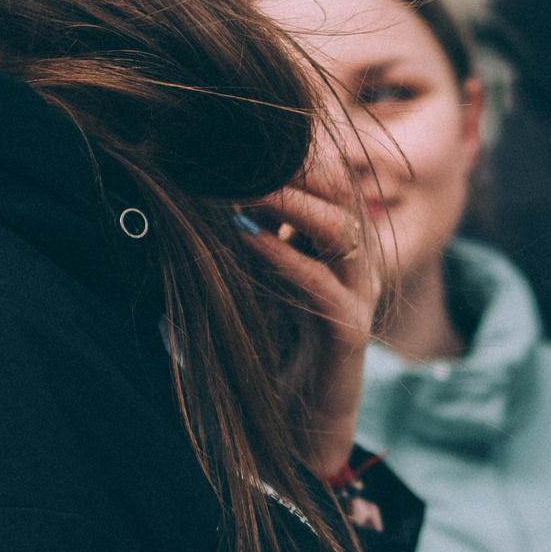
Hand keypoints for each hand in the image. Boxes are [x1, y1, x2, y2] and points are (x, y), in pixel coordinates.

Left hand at [240, 152, 379, 480]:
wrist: (300, 421)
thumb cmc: (273, 345)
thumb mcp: (255, 275)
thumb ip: (243, 234)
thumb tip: (192, 186)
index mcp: (334, 240)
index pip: (324, 175)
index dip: (289, 150)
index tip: (234, 130)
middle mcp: (354, 259)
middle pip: (337, 190)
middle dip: (293, 164)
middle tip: (237, 146)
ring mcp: (357, 292)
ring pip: (336, 228)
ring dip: (288, 203)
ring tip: (241, 188)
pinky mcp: (348, 329)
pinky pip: (321, 283)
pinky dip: (284, 257)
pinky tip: (247, 240)